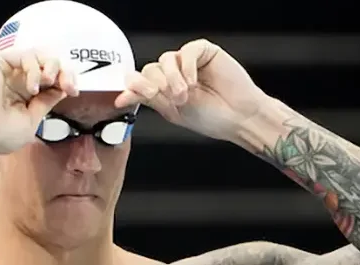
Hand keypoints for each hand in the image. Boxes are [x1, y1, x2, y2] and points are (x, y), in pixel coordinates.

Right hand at [0, 48, 79, 156]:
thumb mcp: (33, 120)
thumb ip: (47, 102)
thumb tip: (62, 90)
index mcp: (24, 95)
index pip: (51, 80)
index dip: (65, 80)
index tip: (74, 90)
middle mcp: (16, 80)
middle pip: (47, 64)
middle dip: (63, 71)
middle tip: (68, 85)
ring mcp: (7, 70)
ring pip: (38, 55)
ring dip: (51, 67)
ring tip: (47, 83)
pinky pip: (25, 55)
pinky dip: (34, 69)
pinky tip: (32, 87)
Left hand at [115, 39, 268, 141]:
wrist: (238, 118)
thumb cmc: (211, 118)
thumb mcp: (172, 112)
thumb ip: (148, 100)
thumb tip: (121, 97)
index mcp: (163, 90)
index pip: (139, 81)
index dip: (132, 88)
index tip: (124, 99)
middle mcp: (173, 74)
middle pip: (150, 69)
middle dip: (155, 86)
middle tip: (172, 100)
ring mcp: (187, 62)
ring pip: (165, 60)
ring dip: (172, 79)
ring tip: (185, 95)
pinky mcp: (203, 52)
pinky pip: (186, 52)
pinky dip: (187, 67)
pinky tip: (194, 82)